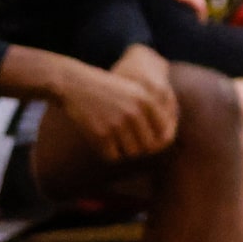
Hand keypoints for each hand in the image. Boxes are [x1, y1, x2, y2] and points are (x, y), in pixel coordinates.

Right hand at [54, 50, 178, 161]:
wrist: (76, 84)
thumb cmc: (109, 90)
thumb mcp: (136, 92)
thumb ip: (153, 112)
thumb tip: (167, 140)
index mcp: (147, 100)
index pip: (165, 134)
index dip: (160, 143)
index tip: (150, 144)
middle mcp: (134, 112)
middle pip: (148, 146)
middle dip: (140, 147)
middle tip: (127, 142)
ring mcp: (117, 123)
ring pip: (131, 153)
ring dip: (123, 150)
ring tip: (114, 139)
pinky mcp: (100, 134)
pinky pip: (112, 156)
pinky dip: (108, 153)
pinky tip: (101, 141)